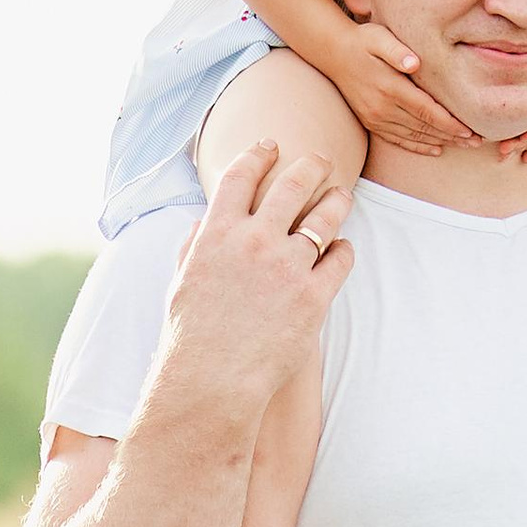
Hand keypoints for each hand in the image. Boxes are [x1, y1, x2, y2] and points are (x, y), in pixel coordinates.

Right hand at [163, 142, 354, 421]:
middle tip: (322, 159)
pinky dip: (344, 249)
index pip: (241, 176)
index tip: (271, 145)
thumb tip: (204, 223)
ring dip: (338, 201)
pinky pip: (340, 258)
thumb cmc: (191, 337)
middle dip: (312, 165)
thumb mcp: (182, 282)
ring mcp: (287, 267)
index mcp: (217, 233)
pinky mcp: (314, 296)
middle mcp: (254, 241)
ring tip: (343, 196)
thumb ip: (195, 246)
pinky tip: (342, 248)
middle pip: (293, 183)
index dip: (258, 155)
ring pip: (325, 216)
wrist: (212, 381)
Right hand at [331, 15, 476, 155]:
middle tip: (477, 141)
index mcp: (390, 88)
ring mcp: (375, 117)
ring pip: (413, 136)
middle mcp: (382, 108)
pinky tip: (435, 149)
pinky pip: (398, 139)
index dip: (450, 123)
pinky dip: (417, 146)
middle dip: (452, 136)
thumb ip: (397, 50)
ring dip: (440, 142)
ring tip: (463, 146)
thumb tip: (414, 63)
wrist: (332, 53)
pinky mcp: (371, 121)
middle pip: (424, 127)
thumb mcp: (378, 37)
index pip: (427, 111)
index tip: (470, 130)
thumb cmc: (362, 41)